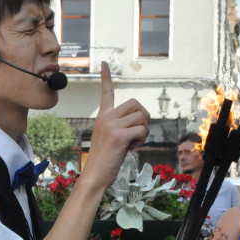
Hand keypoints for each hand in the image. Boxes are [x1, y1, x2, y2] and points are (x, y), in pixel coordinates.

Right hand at [79, 62, 149, 190]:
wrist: (94, 176)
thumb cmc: (105, 161)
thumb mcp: (111, 139)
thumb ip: (121, 126)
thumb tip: (141, 121)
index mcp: (102, 116)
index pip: (106, 93)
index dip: (106, 77)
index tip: (104, 63)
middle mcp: (106, 117)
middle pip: (136, 103)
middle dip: (144, 118)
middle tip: (139, 132)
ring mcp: (111, 125)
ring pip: (141, 117)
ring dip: (145, 131)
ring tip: (134, 143)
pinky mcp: (118, 136)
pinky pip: (142, 130)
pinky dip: (142, 140)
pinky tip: (131, 149)